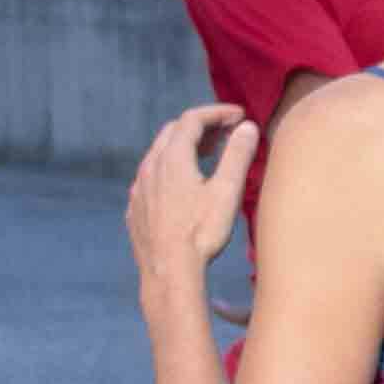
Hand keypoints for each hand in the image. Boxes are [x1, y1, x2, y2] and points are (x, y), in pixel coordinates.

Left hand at [129, 106, 254, 286]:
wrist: (168, 271)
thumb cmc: (201, 233)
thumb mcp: (227, 192)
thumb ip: (237, 156)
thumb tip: (248, 127)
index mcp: (172, 158)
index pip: (192, 119)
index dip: (217, 112)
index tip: (239, 115)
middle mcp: (150, 167)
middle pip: (173, 132)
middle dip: (200, 126)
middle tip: (226, 132)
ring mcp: (139, 188)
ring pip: (159, 154)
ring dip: (184, 147)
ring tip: (207, 156)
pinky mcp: (135, 207)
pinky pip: (151, 177)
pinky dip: (170, 169)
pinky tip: (182, 186)